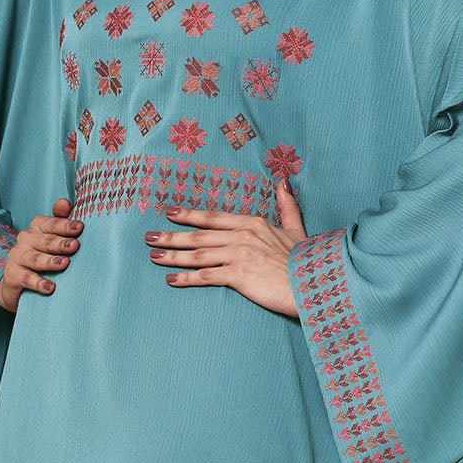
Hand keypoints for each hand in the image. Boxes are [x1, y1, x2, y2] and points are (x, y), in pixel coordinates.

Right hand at [0, 198, 81, 312]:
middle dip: (60, 243)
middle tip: (75, 245)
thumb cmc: (41, 255)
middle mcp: (25, 240)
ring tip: (64, 264)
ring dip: (50, 261)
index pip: (49, 223)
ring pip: (35, 259)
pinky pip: (26, 278)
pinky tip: (50, 288)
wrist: (16, 282)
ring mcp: (17, 257)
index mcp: (36, 228)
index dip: (64, 224)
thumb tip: (65, 202)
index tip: (79, 227)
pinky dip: (38, 283)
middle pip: (44, 240)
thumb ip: (60, 220)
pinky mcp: (13, 275)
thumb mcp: (50, 237)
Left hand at [143, 175, 307, 316]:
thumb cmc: (306, 260)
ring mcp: (239, 255)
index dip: (189, 215)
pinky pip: (206, 276)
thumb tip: (283, 180)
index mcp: (253, 223)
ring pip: (197, 254)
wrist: (314, 282)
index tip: (170, 213)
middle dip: (171, 235)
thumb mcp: (296, 228)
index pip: (213, 217)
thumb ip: (286, 205)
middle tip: (149, 237)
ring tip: (154, 256)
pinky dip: (186, 277)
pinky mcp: (238, 276)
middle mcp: (242, 236)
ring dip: (172, 255)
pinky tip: (171, 279)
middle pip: (199, 235)